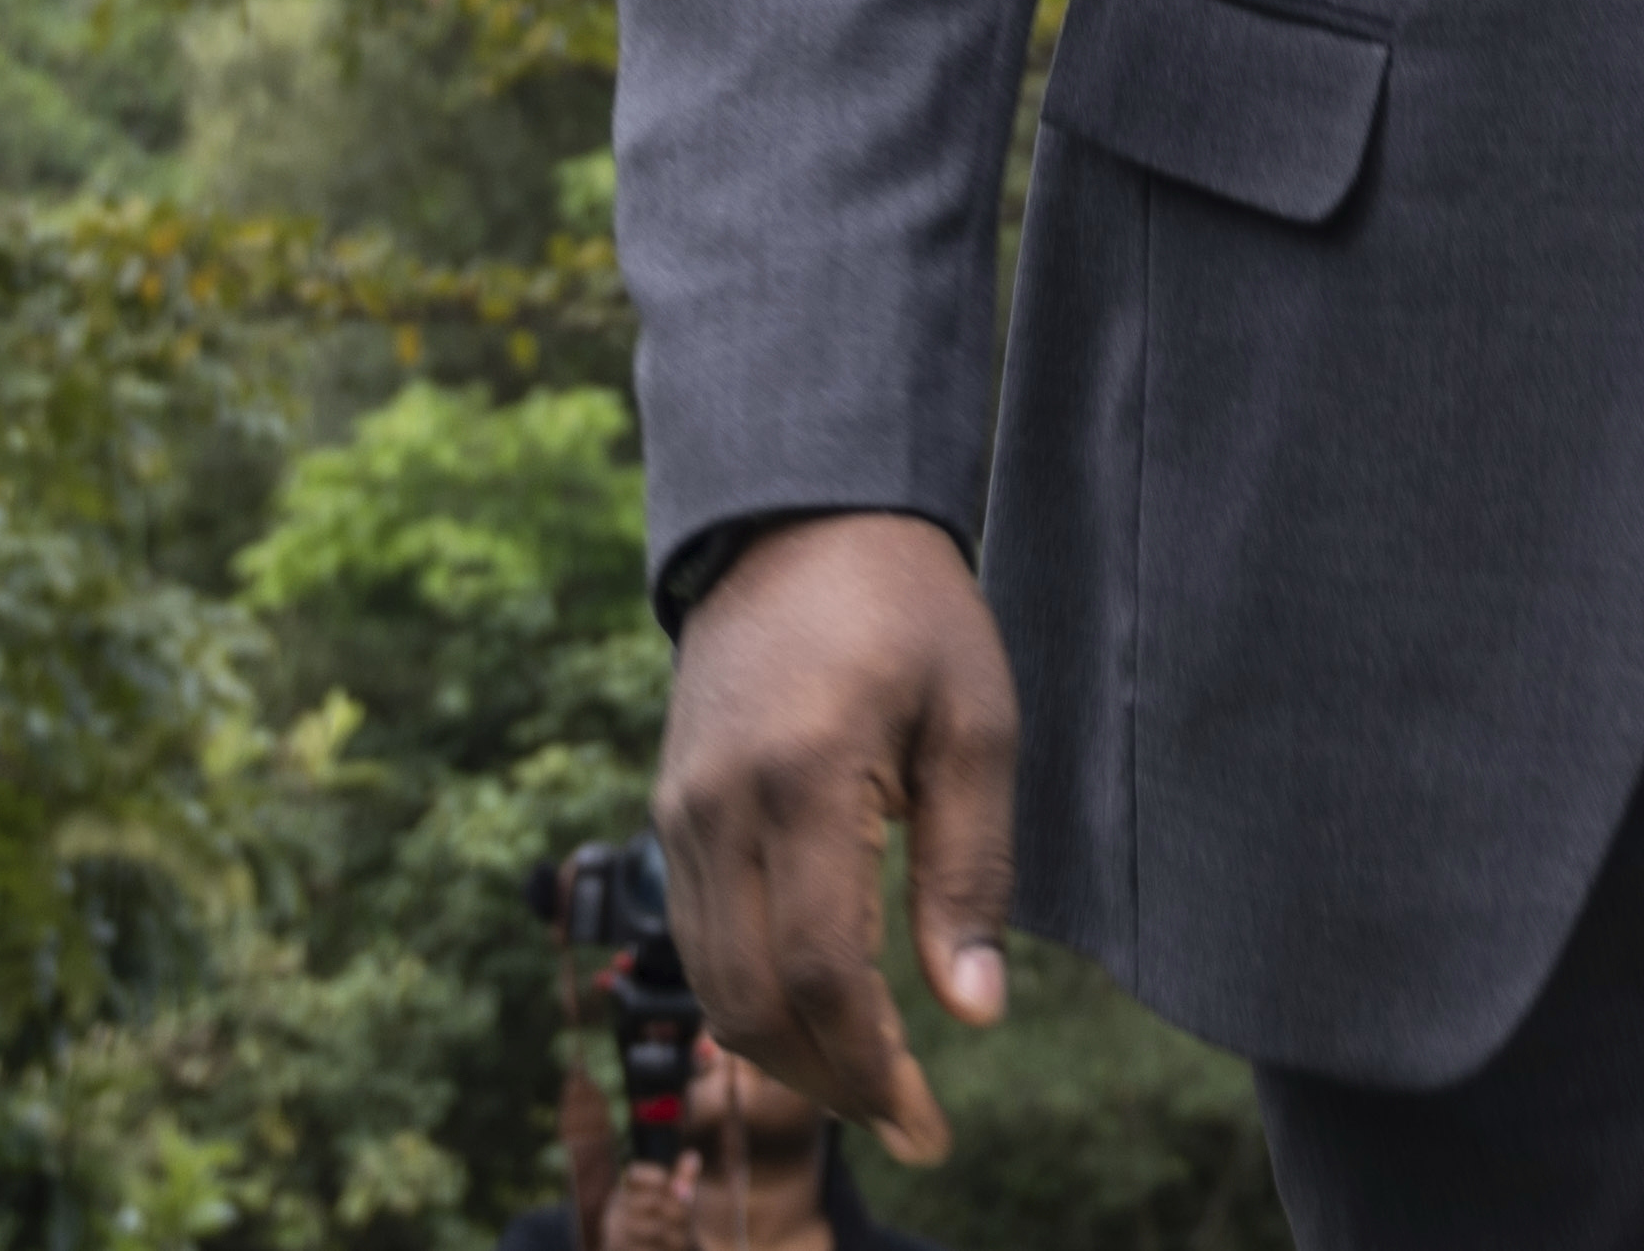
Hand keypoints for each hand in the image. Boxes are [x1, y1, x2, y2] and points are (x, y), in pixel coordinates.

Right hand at [649, 516, 1010, 1169]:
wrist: (796, 518)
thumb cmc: (910, 614)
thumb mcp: (975, 723)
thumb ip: (972, 871)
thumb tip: (974, 1013)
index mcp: (804, 775)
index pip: (822, 972)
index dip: (875, 1067)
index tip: (932, 1125)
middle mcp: (720, 804)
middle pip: (753, 1001)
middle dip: (833, 1083)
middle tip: (909, 1121)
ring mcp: (681, 808)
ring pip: (712, 985)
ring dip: (789, 1055)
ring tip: (873, 1083)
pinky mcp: (669, 807)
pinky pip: (697, 938)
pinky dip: (752, 998)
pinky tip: (818, 1014)